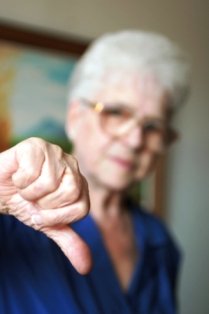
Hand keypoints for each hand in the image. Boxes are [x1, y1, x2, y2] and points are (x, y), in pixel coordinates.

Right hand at [0, 137, 91, 273]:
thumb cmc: (25, 203)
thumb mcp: (48, 224)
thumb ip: (69, 241)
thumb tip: (86, 267)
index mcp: (79, 182)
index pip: (82, 208)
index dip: (57, 216)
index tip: (43, 211)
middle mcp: (71, 164)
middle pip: (71, 192)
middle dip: (45, 204)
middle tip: (34, 198)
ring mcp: (54, 152)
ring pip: (51, 183)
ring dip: (31, 193)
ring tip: (26, 187)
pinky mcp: (35, 145)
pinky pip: (32, 174)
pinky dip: (20, 182)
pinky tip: (18, 176)